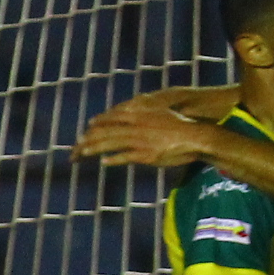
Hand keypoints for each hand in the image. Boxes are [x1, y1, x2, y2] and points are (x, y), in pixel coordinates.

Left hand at [75, 105, 214, 170]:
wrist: (197, 136)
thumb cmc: (181, 126)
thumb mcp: (160, 114)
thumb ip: (145, 115)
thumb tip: (135, 112)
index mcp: (138, 114)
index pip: (111, 117)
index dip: (98, 122)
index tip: (88, 126)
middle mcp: (135, 126)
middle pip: (105, 131)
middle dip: (89, 138)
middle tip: (77, 145)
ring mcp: (140, 140)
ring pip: (111, 143)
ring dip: (94, 148)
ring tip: (82, 154)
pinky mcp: (146, 154)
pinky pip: (125, 156)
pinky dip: (114, 159)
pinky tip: (105, 162)